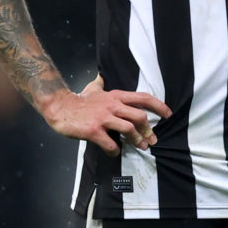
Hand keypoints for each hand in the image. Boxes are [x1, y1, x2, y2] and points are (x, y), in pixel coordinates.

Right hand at [43, 75, 171, 156]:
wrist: (59, 107)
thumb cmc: (78, 100)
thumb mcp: (92, 88)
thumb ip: (99, 84)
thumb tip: (101, 76)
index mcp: (116, 96)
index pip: (143, 98)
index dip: (158, 106)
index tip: (168, 115)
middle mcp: (112, 105)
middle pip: (139, 116)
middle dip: (149, 130)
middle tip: (152, 140)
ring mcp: (103, 118)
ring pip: (128, 129)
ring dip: (137, 141)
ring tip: (141, 148)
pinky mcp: (93, 130)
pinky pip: (110, 143)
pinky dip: (115, 150)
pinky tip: (115, 151)